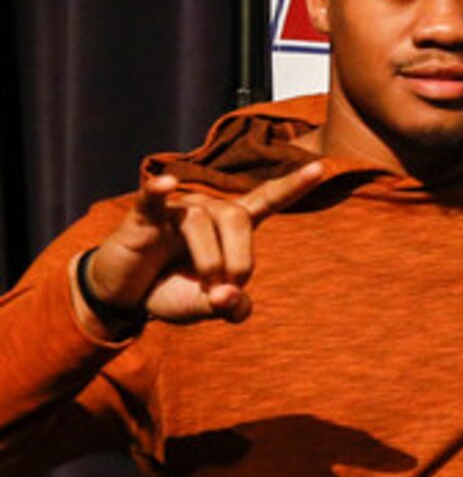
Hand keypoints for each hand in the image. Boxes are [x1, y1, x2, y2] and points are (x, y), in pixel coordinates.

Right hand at [80, 159, 331, 329]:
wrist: (127, 297)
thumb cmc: (173, 291)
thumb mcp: (208, 307)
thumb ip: (231, 307)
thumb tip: (228, 298)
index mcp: (232, 225)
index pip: (267, 199)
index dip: (292, 185)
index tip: (321, 169)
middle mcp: (208, 209)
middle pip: (237, 217)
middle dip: (239, 259)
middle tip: (227, 290)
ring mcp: (176, 209)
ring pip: (202, 222)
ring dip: (208, 260)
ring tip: (202, 286)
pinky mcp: (144, 217)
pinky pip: (152, 197)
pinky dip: (158, 189)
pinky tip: (166, 183)